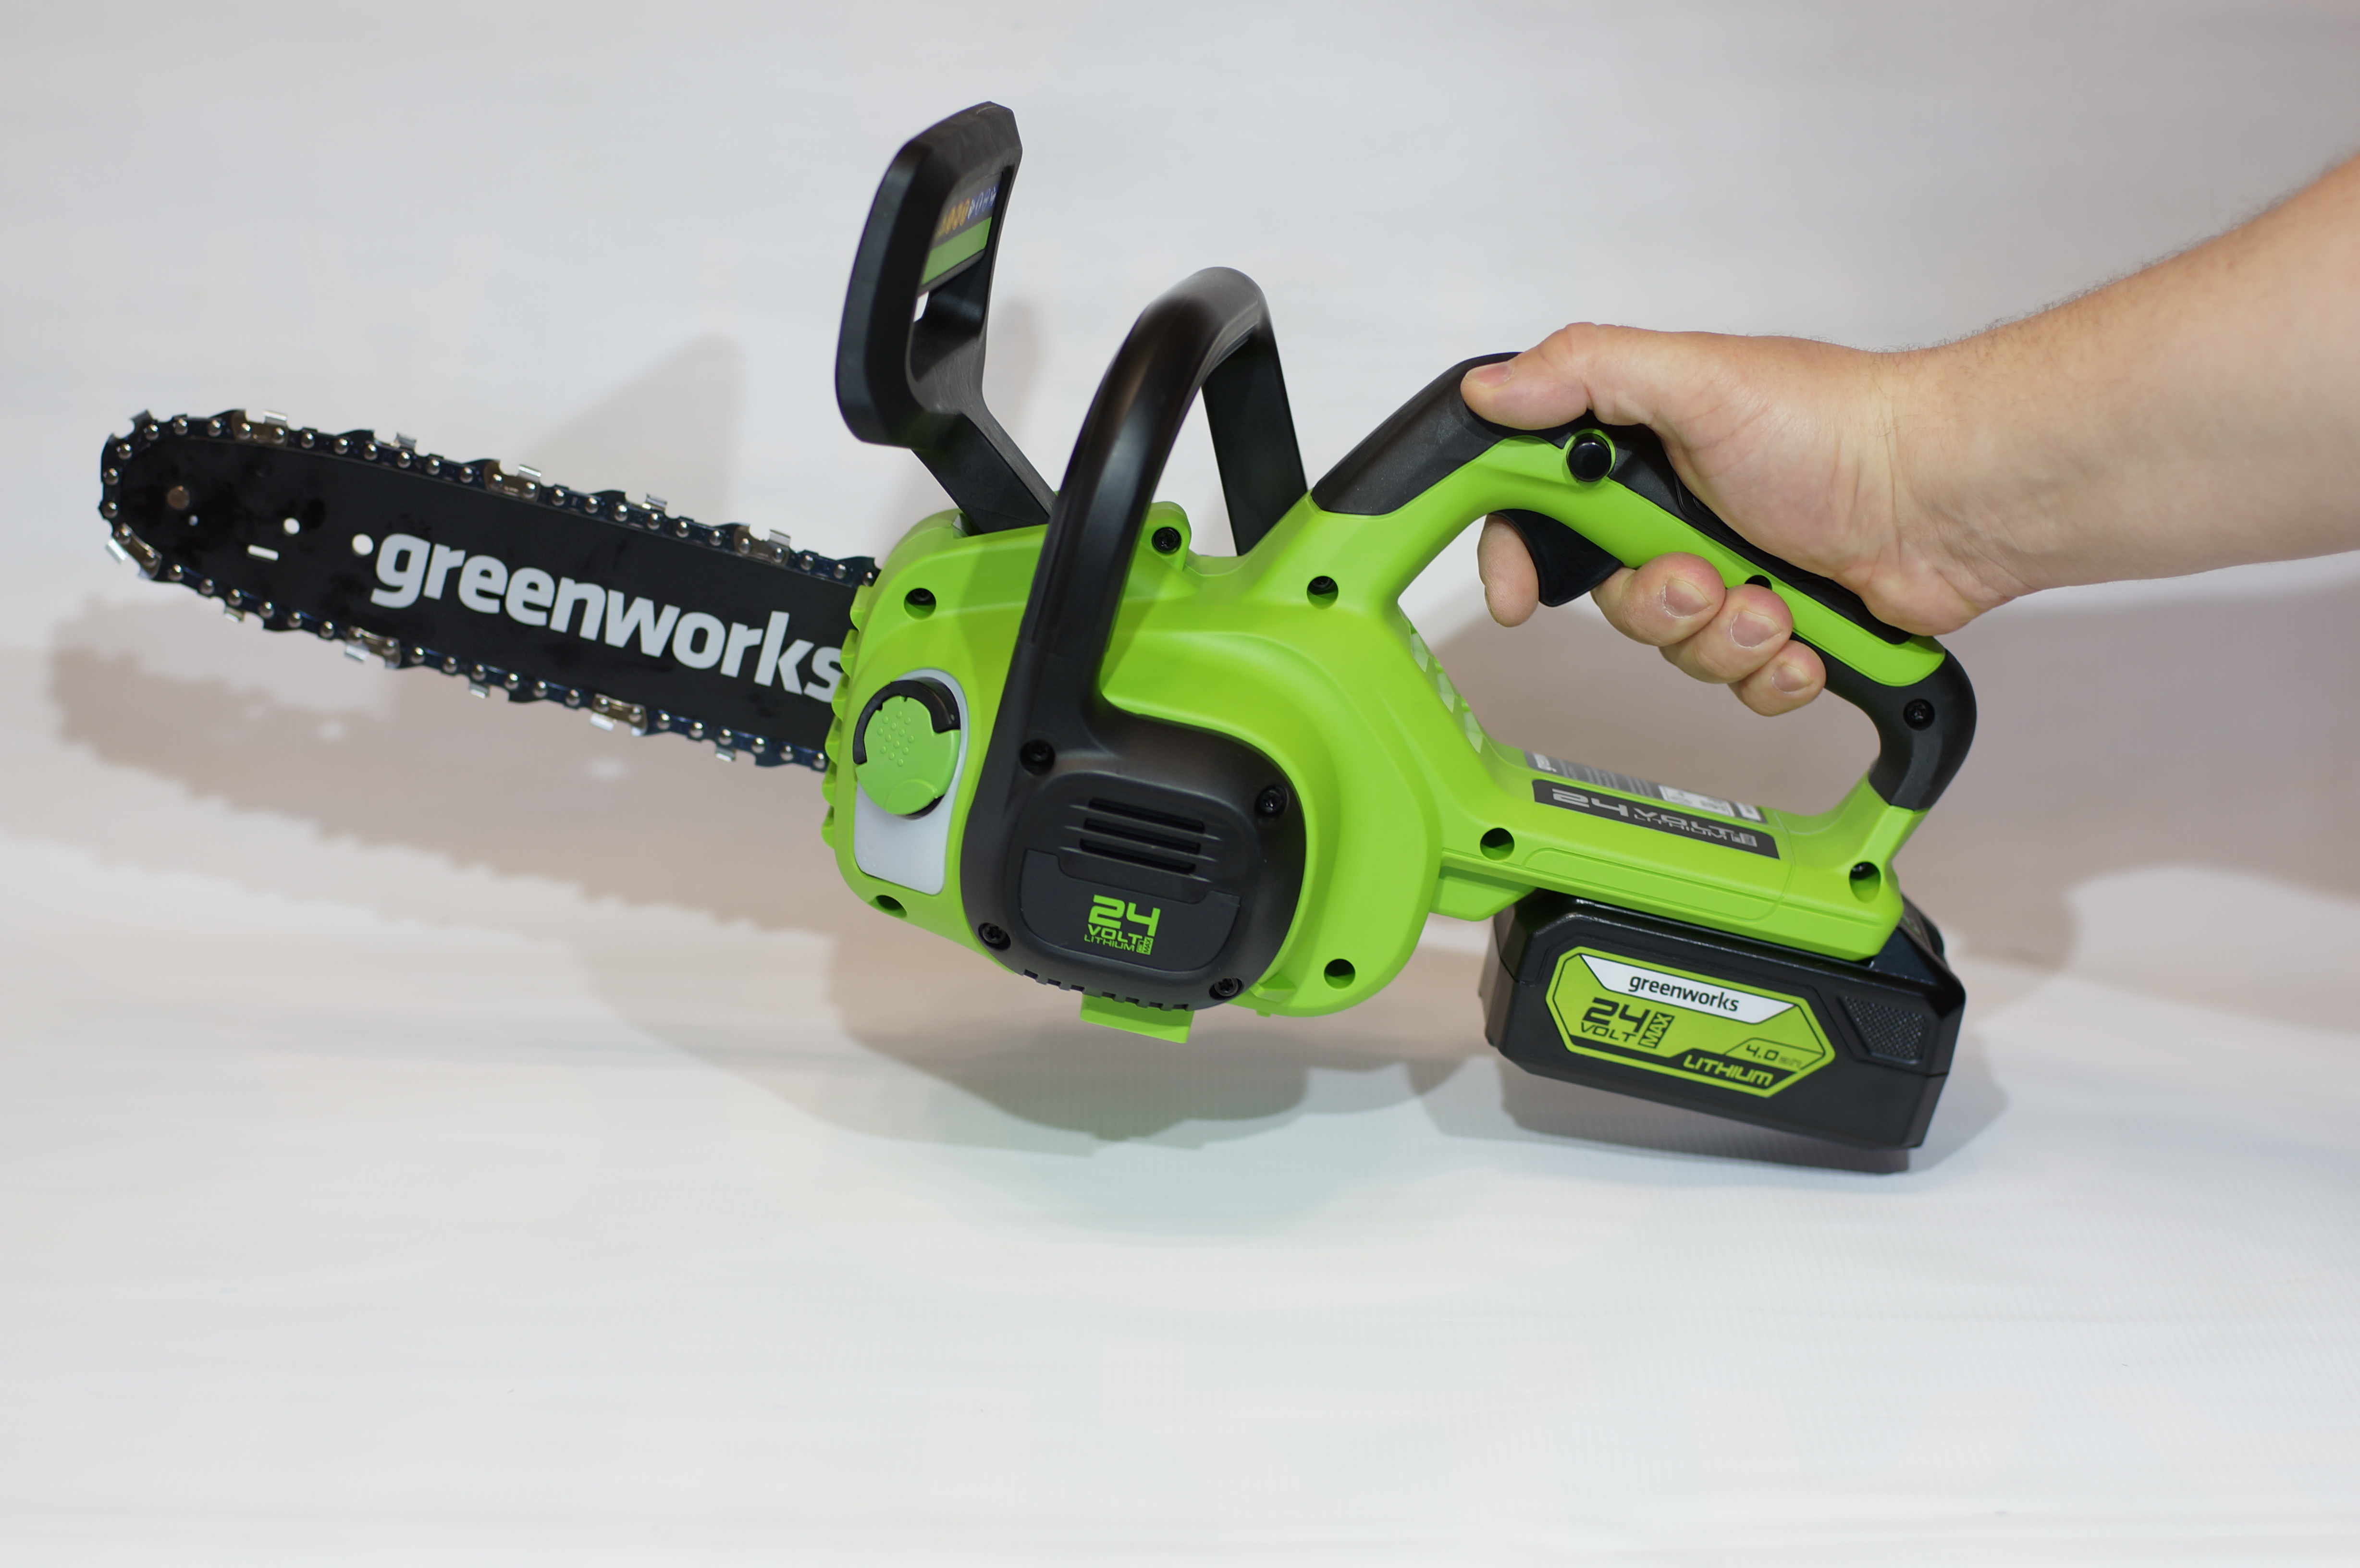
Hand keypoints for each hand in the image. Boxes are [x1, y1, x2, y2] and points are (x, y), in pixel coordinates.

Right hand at [1463, 326, 2016, 715]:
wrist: (1951, 497)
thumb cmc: (1841, 425)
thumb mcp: (1696, 378)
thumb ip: (1583, 372)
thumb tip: (1491, 386)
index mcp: (1644, 451)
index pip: (1539, 509)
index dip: (1515, 555)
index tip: (1519, 595)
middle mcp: (1681, 513)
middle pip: (1607, 598)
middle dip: (1655, 601)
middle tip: (1701, 577)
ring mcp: (1731, 574)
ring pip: (1674, 649)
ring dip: (1722, 637)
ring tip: (1775, 602)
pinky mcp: (1781, 627)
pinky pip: (1740, 684)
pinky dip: (1772, 672)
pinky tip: (1805, 637)